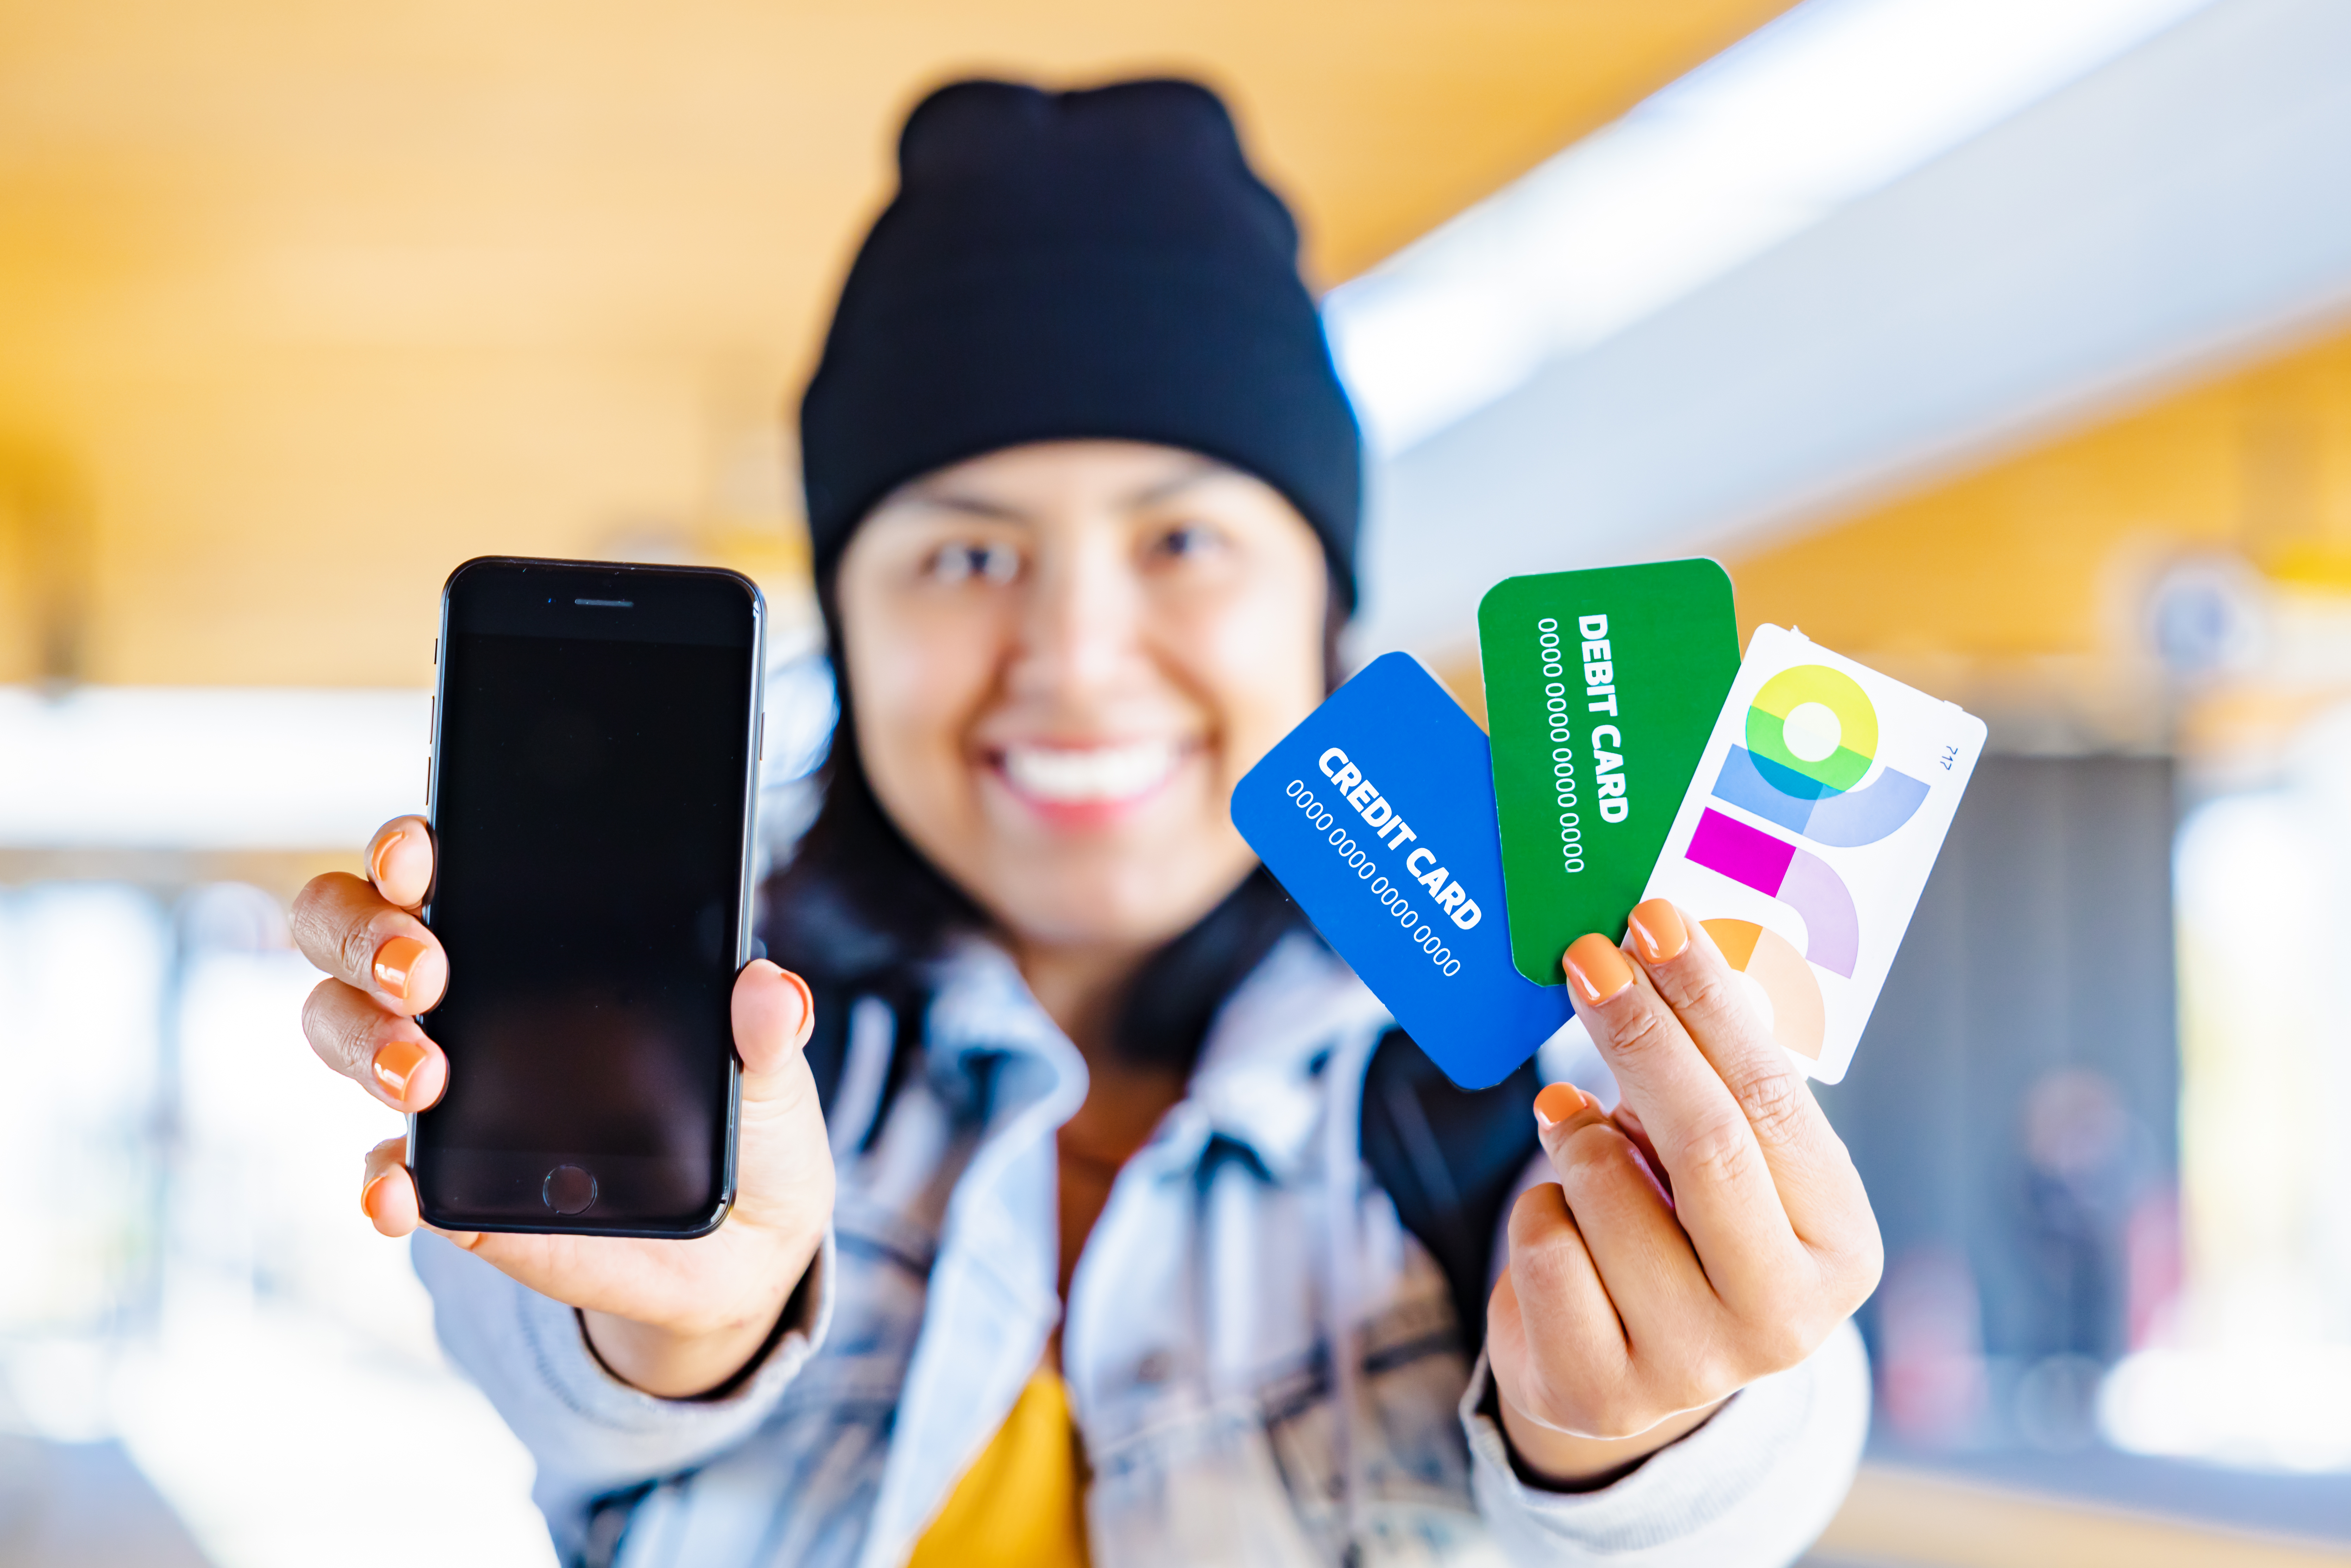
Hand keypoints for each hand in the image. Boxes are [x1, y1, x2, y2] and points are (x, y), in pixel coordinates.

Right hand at [291, 816, 835, 1397]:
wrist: (740, 1239)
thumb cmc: (744, 1119)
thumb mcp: (771, 1072)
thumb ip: (769, 1030)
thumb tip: (772, 989)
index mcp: (538, 938)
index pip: (441, 865)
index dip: (408, 848)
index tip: (417, 856)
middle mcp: (470, 995)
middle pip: (356, 932)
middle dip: (368, 938)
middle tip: (424, 972)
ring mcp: (447, 1083)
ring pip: (344, 1028)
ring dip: (365, 1043)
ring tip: (425, 1075)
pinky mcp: (450, 1178)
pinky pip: (385, 1167)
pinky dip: (379, 1179)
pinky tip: (399, 1192)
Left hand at [1486, 898, 1881, 1484]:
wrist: (1625, 1359)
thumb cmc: (1684, 1227)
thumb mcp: (1726, 1159)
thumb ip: (1714, 1078)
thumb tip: (1658, 948)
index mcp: (1840, 1247)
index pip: (1773, 1099)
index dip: (1708, 1004)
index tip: (1656, 921)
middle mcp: (1786, 1319)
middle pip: (1705, 1142)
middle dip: (1640, 1033)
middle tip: (1589, 955)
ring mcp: (1693, 1367)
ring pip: (1603, 1193)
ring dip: (1576, 1139)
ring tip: (1578, 1133)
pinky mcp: (1599, 1391)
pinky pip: (1545, 1251)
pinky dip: (1539, 1210)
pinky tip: (1561, 1219)